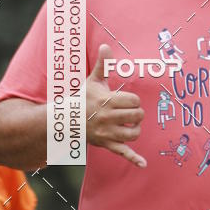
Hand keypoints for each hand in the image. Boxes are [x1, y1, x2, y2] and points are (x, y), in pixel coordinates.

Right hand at [86, 44, 145, 167]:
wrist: (66, 120)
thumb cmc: (82, 99)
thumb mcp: (92, 81)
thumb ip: (103, 64)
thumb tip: (106, 46)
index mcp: (107, 101)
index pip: (134, 101)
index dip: (134, 100)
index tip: (126, 100)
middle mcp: (107, 118)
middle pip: (137, 116)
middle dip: (137, 114)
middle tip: (129, 112)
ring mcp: (107, 133)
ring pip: (134, 133)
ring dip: (135, 129)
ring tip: (129, 124)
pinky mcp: (107, 145)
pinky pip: (122, 153)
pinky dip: (134, 159)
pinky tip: (143, 164)